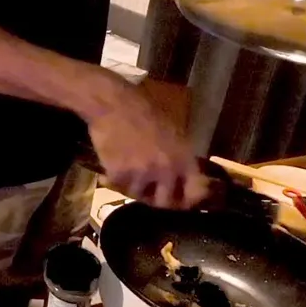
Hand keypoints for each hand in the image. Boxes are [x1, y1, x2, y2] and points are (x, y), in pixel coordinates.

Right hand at [86, 84, 209, 209]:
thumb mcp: (173, 133)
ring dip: (131, 185)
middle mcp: (166, 170)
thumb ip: (180, 159)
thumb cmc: (144, 112)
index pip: (194, 193)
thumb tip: (184, 182)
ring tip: (125, 169)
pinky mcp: (120, 174)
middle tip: (146, 190)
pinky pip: (117, 186)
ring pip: (137, 194)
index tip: (179, 202)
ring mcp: (142, 174)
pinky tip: (111, 164)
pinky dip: (112, 178)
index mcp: (183, 159)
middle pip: (164, 202)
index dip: (187, 201)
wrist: (114, 104)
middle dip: (154, 198)